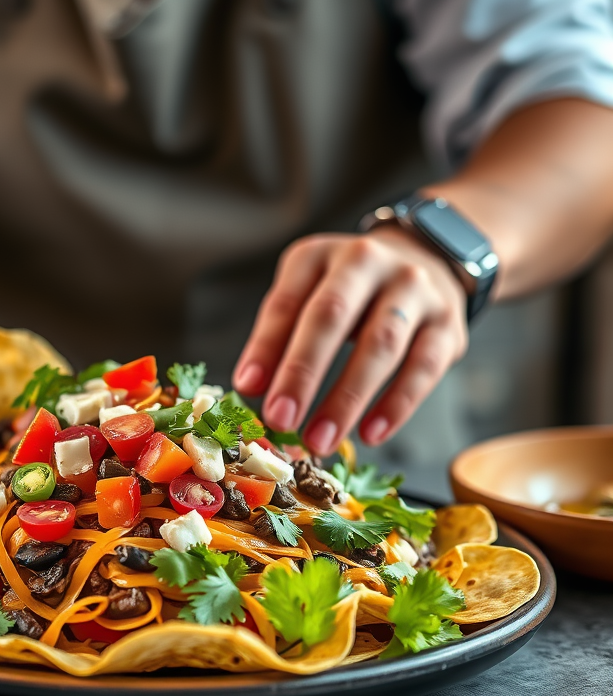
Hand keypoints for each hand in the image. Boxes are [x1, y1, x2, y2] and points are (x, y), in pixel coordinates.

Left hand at [232, 228, 467, 454]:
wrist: (425, 260)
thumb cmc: (347, 292)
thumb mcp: (306, 296)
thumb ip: (279, 336)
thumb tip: (251, 388)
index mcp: (319, 255)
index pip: (287, 302)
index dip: (264, 347)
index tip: (247, 388)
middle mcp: (367, 261)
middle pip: (332, 317)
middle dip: (302, 373)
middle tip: (280, 419)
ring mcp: (414, 289)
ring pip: (381, 345)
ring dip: (347, 398)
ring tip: (320, 440)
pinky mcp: (447, 323)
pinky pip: (423, 367)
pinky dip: (396, 405)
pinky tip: (370, 434)